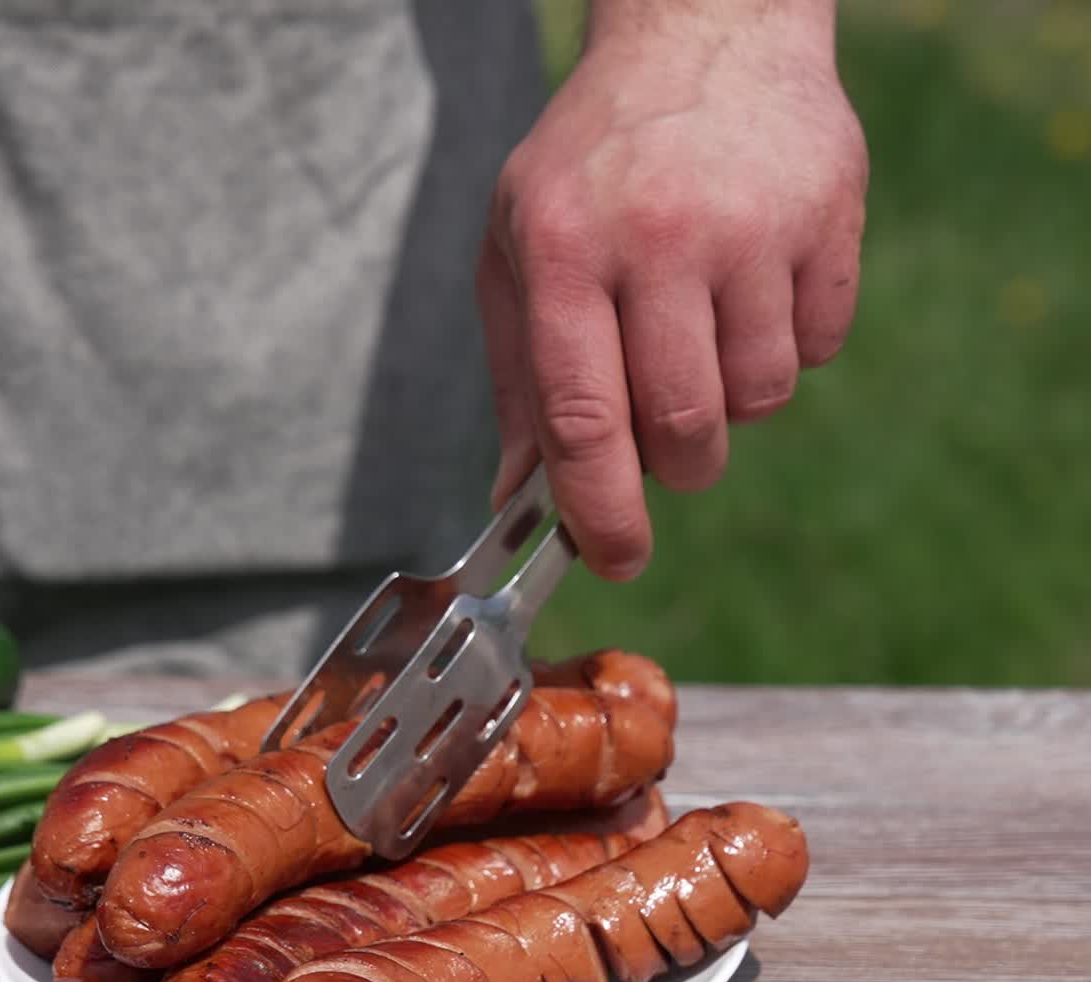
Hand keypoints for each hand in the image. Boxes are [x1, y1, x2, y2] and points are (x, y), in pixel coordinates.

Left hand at [479, 1, 867, 578]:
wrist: (704, 31)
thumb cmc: (592, 164)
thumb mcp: (519, 251)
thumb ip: (520, 381)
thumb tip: (519, 499)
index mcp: (564, 250)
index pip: (585, 420)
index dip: (602, 512)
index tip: (616, 561)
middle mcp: (660, 235)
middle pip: (685, 429)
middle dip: (676, 462)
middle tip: (666, 426)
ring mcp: (754, 224)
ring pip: (759, 399)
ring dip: (731, 397)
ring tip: (703, 321)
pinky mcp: (830, 216)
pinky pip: (818, 349)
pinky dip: (786, 345)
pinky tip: (755, 282)